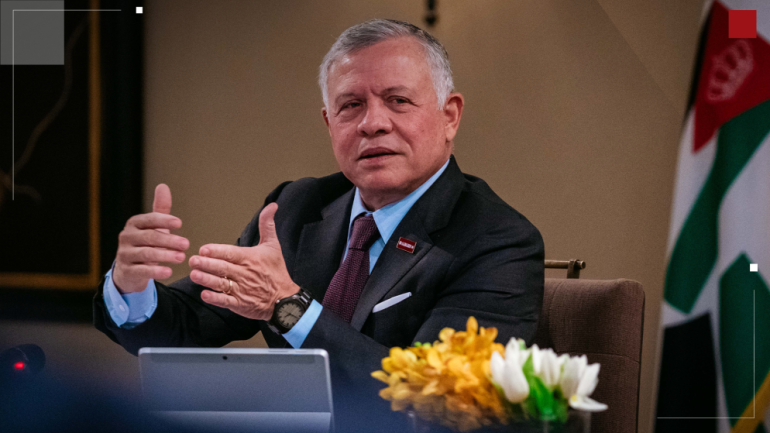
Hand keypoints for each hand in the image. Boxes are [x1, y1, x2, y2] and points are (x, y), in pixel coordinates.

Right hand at [112, 184, 189, 292]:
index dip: (164, 220)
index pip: (149, 219)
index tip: (179, 223)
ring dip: (165, 255)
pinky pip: (142, 271)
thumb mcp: (153, 227)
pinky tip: (169, 271)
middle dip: (169, 240)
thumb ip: (160, 209)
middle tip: (186, 244)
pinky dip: (156, 271)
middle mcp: (127, 237)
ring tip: (182, 257)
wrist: (129, 270)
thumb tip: (163, 186)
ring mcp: (125, 254)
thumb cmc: (145, 244)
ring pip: (146, 254)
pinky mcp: (127, 271)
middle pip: (149, 237)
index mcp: (134, 224)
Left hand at [189, 203, 299, 320]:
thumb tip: (272, 206)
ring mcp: (242, 290)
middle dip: (207, 264)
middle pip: (223, 268)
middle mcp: (245, 274)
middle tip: (193, 260)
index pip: (231, 253)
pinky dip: (215, 298)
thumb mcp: (273, 246)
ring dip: (207, 280)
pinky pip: (225, 301)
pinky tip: (204, 294)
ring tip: (194, 275)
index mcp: (251, 259)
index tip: (203, 249)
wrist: (285, 299)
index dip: (217, 251)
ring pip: (222, 284)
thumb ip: (267, 225)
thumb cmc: (277, 271)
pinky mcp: (240, 304)